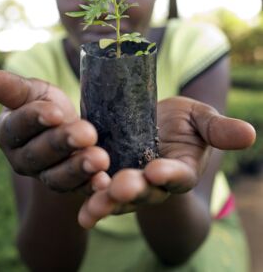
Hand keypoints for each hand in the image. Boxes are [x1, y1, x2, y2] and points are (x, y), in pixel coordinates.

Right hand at [0, 70, 109, 193]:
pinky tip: (104, 180)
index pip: (18, 126)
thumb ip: (15, 89)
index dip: (35, 119)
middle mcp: (22, 159)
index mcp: (9, 132)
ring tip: (100, 159)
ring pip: (57, 176)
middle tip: (87, 133)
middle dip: (63, 143)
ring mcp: (44, 175)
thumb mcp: (33, 91)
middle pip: (39, 153)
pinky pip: (78, 190)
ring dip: (79, 168)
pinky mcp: (68, 186)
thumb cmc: (45, 104)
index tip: (56, 113)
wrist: (65, 125)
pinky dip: (90, 186)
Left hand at [78, 96, 255, 227]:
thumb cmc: (184, 121)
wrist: (154, 119)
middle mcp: (153, 182)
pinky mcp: (106, 171)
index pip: (176, 176)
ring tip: (94, 206)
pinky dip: (89, 193)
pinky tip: (79, 204)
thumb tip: (249, 133)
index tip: (158, 171)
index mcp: (179, 169)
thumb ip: (219, 129)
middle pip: (144, 191)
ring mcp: (128, 178)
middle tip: (121, 187)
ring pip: (118, 196)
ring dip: (106, 201)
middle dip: (133, 191)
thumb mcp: (202, 119)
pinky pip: (97, 185)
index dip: (169, 175)